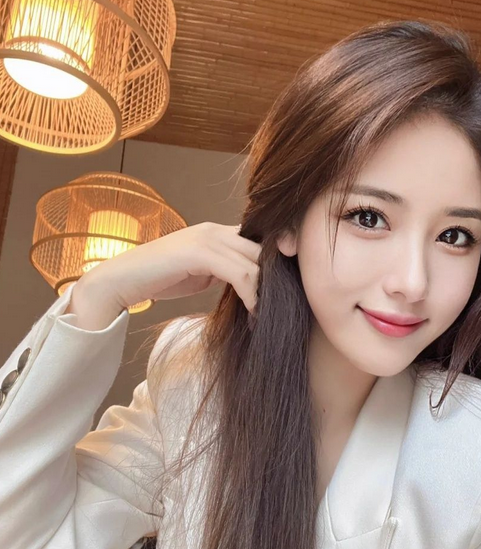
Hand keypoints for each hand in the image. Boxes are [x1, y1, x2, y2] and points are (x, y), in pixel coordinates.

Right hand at [77, 222, 261, 314]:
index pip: (259, 239)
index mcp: (218, 231)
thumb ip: (226, 269)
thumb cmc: (161, 278)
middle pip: (263, 249)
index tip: (286, 287)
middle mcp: (216, 229)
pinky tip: (252, 313)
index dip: (276, 261)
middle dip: (276, 278)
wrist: (123, 280)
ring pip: (255, 262)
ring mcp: (207, 238)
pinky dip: (251, 296)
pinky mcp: (199, 252)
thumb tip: (253, 283)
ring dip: (265, 292)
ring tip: (264, 315)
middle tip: (279, 305)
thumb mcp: (202, 271)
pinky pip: (240, 274)